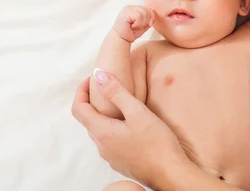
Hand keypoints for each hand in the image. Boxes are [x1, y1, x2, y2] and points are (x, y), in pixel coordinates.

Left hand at [72, 74, 189, 188]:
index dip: (81, 91)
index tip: (91, 79)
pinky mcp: (120, 161)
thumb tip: (99, 76)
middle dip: (92, 100)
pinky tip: (129, 122)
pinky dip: (112, 126)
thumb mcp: (137, 112)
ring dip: (103, 114)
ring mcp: (110, 156)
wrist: (171, 174)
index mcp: (102, 132)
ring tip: (119, 101)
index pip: (78, 108)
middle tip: (107, 86)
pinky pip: (109, 140)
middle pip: (87, 119)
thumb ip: (116, 92)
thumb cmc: (157, 143)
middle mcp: (102, 146)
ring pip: (99, 130)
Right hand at [113, 6, 154, 42]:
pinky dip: (137, 24)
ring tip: (134, 27)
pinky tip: (131, 26)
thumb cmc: (131, 33)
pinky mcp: (126, 12)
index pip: (149, 9)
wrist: (120, 40)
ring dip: (141, 23)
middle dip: (145, 21)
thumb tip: (153, 14)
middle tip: (137, 27)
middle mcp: (131, 6)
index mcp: (135, 8)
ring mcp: (128, 8)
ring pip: (144, 13)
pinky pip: (139, 16)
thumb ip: (148, 19)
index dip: (151, 18)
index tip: (147, 25)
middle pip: (147, 10)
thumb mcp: (143, 25)